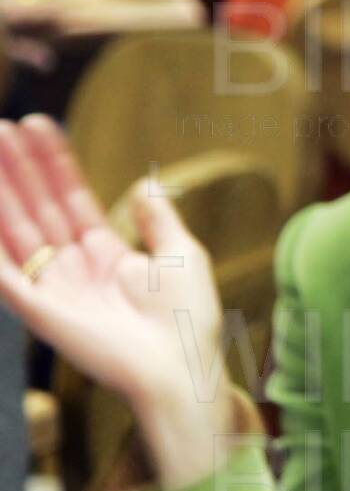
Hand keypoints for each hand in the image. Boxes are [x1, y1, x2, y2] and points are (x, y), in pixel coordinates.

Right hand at [0, 117, 229, 487]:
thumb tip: (146, 183)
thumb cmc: (189, 319)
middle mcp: (72, 270)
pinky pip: (4, 274)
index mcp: (105, 257)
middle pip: (38, 207)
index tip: (37, 124)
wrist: (182, 365)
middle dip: (19, 168)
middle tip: (1, 127)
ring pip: (16, 230)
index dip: (54, 163)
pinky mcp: (38, 310)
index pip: (70, 199)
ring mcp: (52, 288)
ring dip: (1, 192)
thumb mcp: (181, 256)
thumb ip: (158, 219)